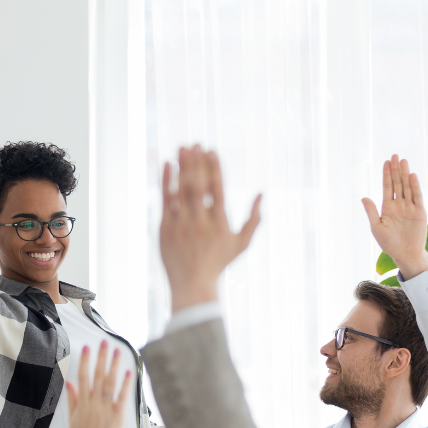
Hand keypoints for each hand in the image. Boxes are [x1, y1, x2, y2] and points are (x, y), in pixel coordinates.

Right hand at [68, 342, 132, 427]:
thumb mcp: (72, 420)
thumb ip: (72, 400)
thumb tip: (69, 383)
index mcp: (82, 404)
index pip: (83, 377)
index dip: (85, 361)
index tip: (87, 347)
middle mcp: (94, 404)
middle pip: (97, 375)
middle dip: (101, 357)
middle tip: (104, 341)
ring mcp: (106, 409)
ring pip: (110, 383)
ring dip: (113, 366)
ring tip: (117, 351)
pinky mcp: (118, 417)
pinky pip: (122, 397)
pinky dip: (125, 385)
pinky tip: (128, 372)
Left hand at [160, 146, 260, 311]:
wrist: (192, 284)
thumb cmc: (219, 263)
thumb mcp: (242, 244)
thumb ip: (254, 219)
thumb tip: (262, 194)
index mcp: (220, 224)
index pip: (217, 189)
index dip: (214, 167)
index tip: (211, 149)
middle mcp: (200, 223)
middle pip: (198, 185)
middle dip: (197, 161)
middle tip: (195, 142)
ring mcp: (181, 226)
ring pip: (181, 190)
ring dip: (182, 166)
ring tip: (182, 147)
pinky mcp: (165, 229)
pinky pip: (165, 200)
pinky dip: (166, 181)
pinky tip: (168, 164)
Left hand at [361, 155, 427, 278]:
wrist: (405, 254)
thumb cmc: (389, 244)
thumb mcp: (377, 227)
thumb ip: (371, 212)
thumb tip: (363, 197)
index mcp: (388, 207)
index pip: (387, 187)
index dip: (386, 174)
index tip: (386, 162)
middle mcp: (399, 205)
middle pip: (398, 183)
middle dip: (396, 170)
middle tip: (395, 155)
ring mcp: (410, 207)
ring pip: (407, 187)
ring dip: (405, 174)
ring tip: (403, 161)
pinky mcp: (420, 211)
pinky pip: (417, 196)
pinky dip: (414, 186)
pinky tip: (411, 176)